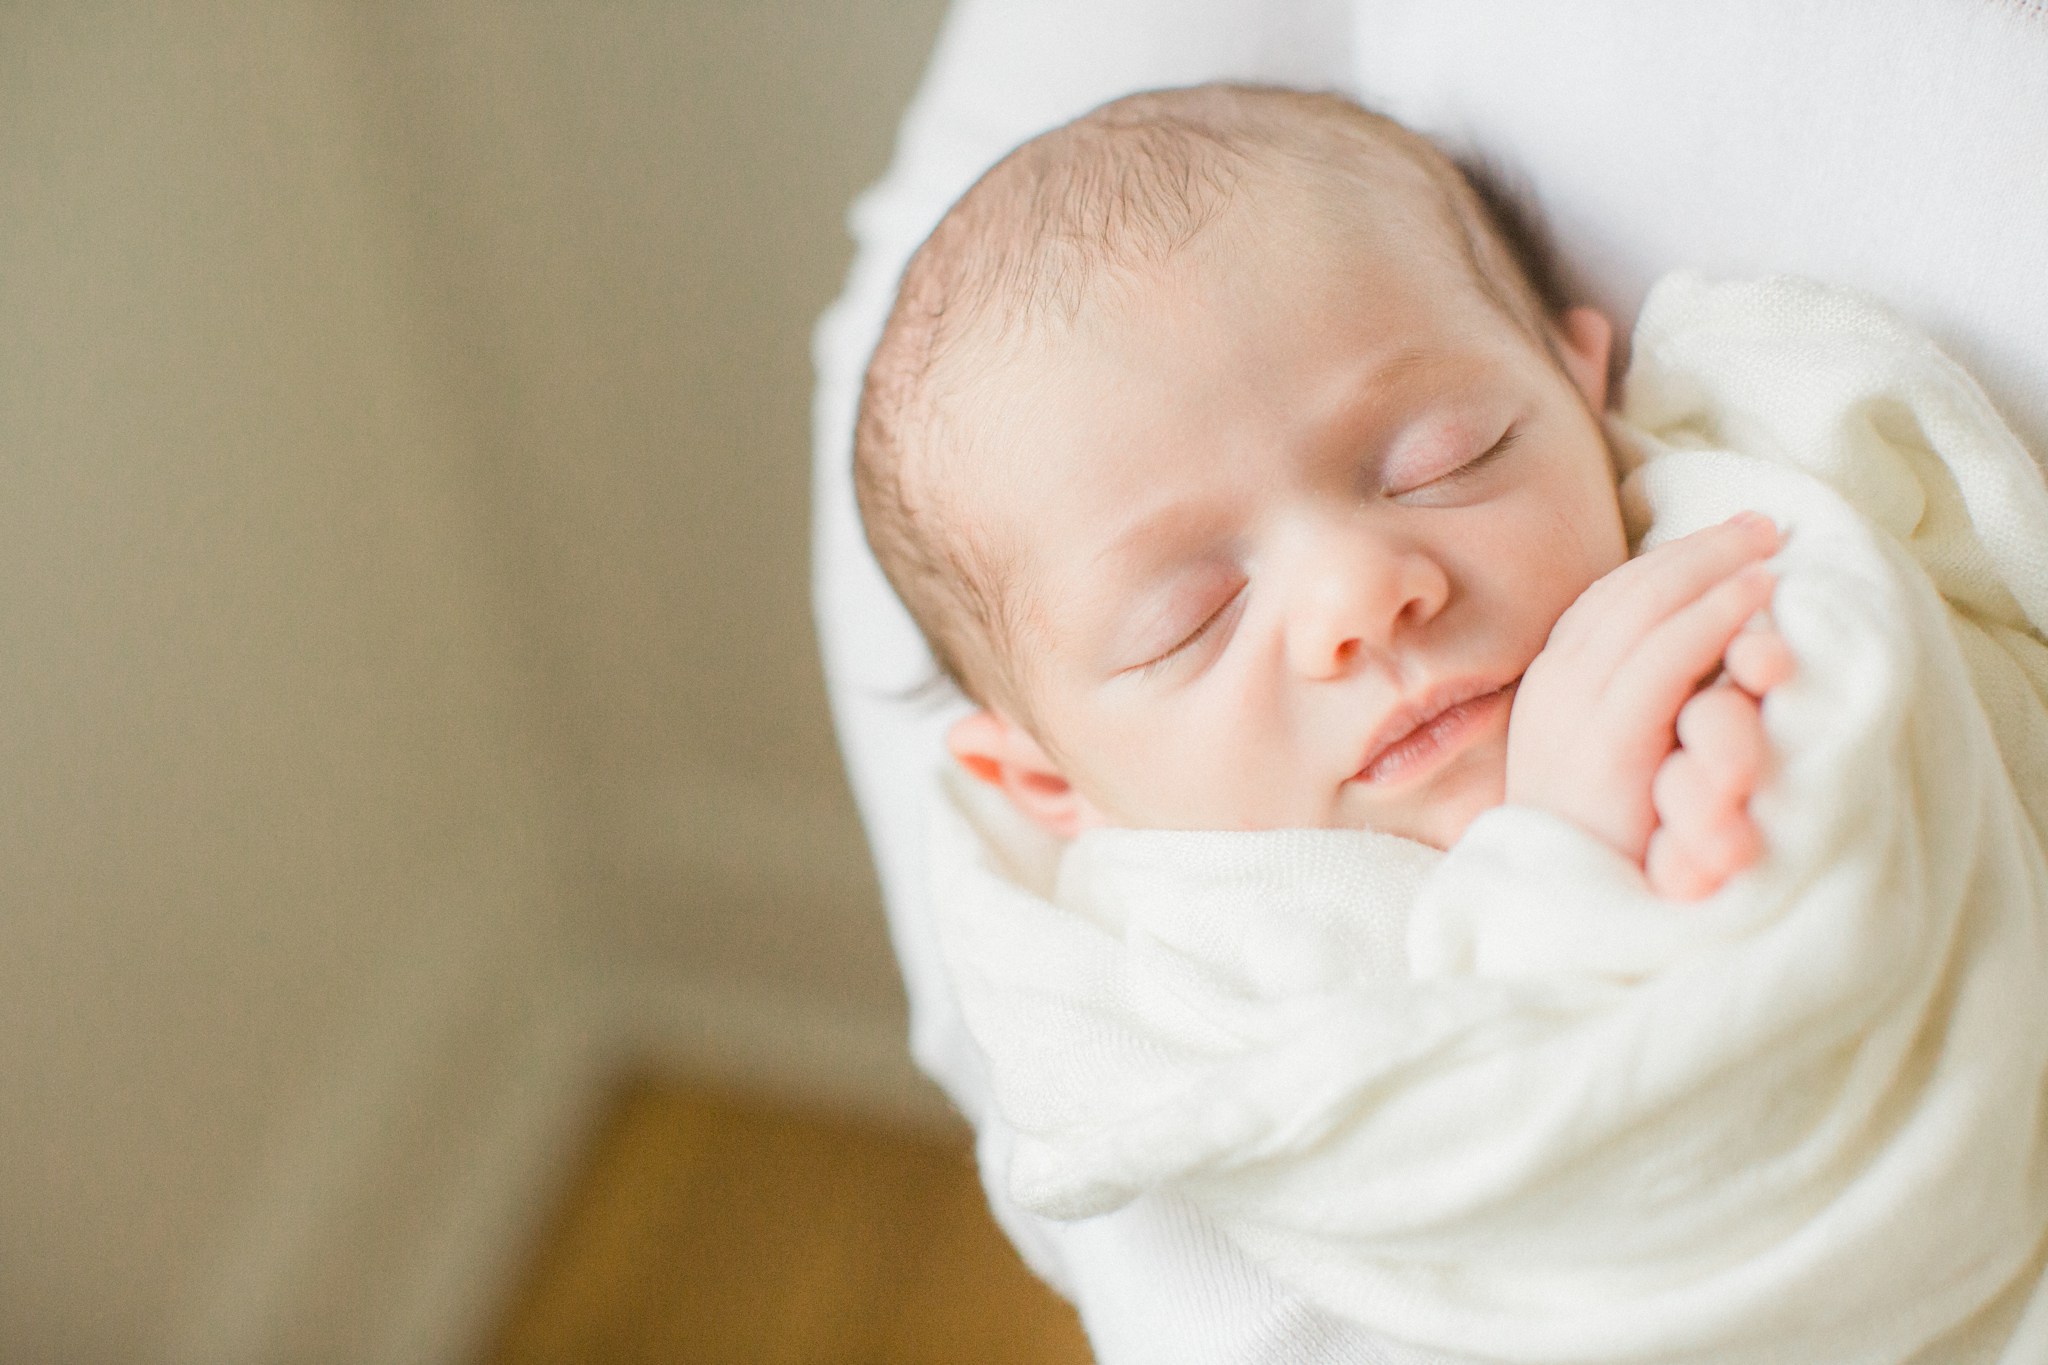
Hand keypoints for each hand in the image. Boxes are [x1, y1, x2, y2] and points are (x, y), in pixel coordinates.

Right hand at [1505, 512, 1786, 888]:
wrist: (1556, 923)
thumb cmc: (1597, 856)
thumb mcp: (1607, 768)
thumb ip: (1631, 715)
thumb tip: (1687, 671)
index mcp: (1549, 691)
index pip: (1608, 603)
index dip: (1670, 564)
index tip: (1727, 542)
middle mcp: (1552, 690)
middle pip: (1626, 593)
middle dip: (1698, 551)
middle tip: (1762, 526)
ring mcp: (1571, 715)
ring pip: (1643, 609)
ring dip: (1712, 568)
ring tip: (1768, 547)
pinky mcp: (1604, 748)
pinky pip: (1662, 659)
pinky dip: (1712, 617)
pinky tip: (1756, 595)